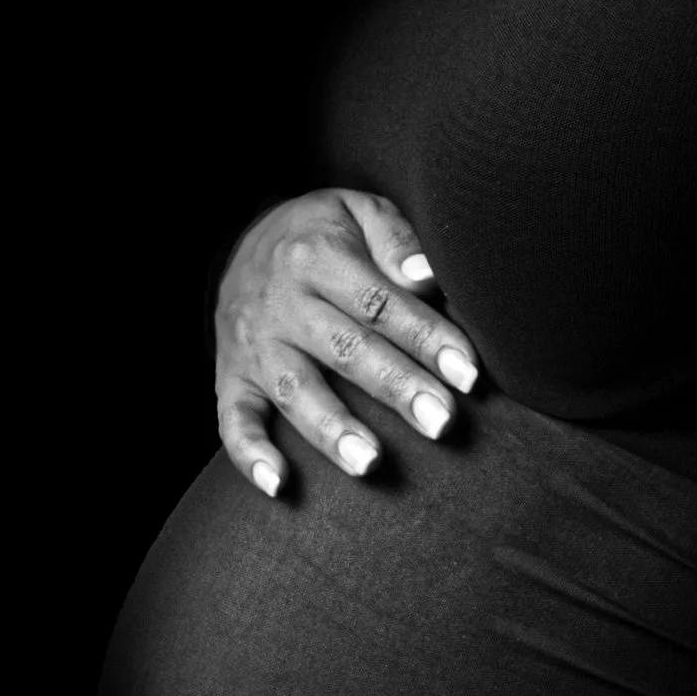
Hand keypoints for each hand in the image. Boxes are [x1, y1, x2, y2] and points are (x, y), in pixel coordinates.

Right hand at [215, 189, 481, 498]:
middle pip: (345, 349)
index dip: (426, 338)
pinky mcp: (230, 377)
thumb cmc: (319, 233)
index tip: (467, 374)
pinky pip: (233, 419)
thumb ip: (395, 238)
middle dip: (395, 388)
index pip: (379, 302)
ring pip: (295, 391)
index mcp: (318, 256)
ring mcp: (253, 344)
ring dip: (331, 429)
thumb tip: (427, 278)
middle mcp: (282, 303)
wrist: (236, 241)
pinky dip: (251, 455)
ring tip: (369, 464)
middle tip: (441, 423)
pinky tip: (280, 486)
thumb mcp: (357, 209)